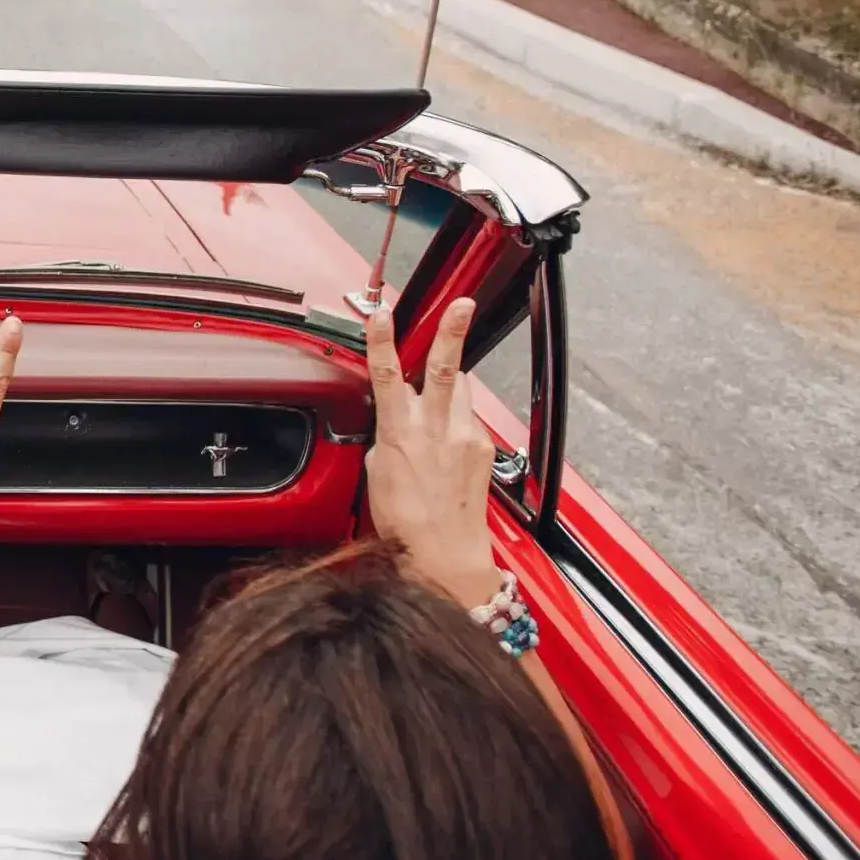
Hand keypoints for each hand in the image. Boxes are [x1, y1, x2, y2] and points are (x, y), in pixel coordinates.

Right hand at [364, 299, 501, 608]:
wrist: (447, 555)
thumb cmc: (406, 524)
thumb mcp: (377, 475)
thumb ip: (386, 439)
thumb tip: (393, 424)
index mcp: (401, 434)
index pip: (388, 376)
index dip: (383, 342)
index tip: (381, 315)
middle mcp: (437, 430)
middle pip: (444, 369)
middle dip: (452, 332)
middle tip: (461, 304)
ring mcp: (465, 437)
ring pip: (459, 389)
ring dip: (450, 379)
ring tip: (441, 379)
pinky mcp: (482, 448)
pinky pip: (468, 418)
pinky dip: (456, 417)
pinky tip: (447, 438)